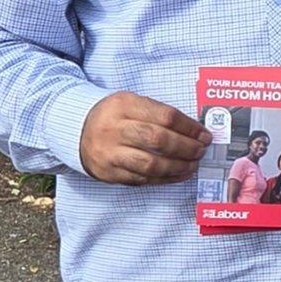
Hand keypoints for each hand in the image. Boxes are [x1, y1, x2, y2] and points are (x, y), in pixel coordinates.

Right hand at [80, 91, 211, 184]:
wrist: (77, 130)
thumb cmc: (115, 114)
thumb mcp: (132, 102)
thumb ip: (158, 113)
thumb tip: (193, 130)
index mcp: (125, 105)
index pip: (164, 116)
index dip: (188, 127)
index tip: (203, 133)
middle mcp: (115, 129)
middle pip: (157, 140)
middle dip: (185, 147)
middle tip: (201, 150)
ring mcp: (110, 153)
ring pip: (149, 164)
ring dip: (177, 167)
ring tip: (193, 165)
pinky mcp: (109, 173)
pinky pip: (141, 179)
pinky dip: (164, 179)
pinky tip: (178, 175)